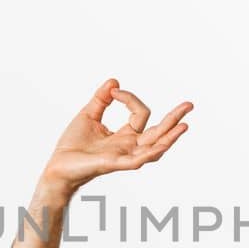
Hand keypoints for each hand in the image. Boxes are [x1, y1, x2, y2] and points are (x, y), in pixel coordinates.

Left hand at [43, 78, 192, 193]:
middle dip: (175, 118)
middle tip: (190, 104)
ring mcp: (125, 156)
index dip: (130, 98)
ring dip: (170, 137)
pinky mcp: (116, 164)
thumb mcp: (88, 114)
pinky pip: (138, 159)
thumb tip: (114, 81)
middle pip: (159, 132)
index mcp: (125, 136)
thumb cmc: (72, 146)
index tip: (114, 91)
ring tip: (185, 126)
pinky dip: (151, 152)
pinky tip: (163, 144)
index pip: (140, 113)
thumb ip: (102, 99)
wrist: (58, 166)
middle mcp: (130, 146)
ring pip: (155, 147)